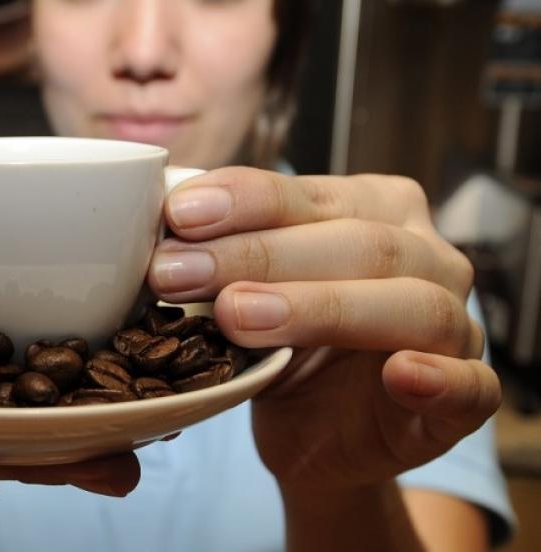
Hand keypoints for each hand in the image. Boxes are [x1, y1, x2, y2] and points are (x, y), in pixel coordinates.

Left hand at [148, 168, 499, 493]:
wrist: (317, 435)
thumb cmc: (282, 344)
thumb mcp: (245, 293)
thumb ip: (222, 259)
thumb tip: (159, 229)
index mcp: (374, 209)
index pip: (307, 194)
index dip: (242, 200)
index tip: (176, 215)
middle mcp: (425, 255)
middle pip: (354, 243)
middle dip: (256, 255)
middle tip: (176, 274)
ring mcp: (456, 324)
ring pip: (408, 304)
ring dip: (319, 307)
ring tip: (237, 316)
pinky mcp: (469, 393)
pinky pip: (471, 385)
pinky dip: (439, 378)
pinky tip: (401, 375)